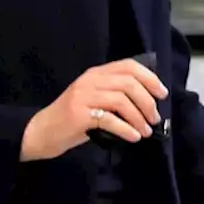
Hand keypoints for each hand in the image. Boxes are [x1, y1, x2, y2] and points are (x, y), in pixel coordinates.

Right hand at [20, 57, 168, 161]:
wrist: (41, 132)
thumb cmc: (73, 118)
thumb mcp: (95, 99)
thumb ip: (115, 94)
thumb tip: (148, 102)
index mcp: (96, 73)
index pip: (129, 66)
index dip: (150, 78)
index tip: (162, 93)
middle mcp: (90, 80)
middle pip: (129, 83)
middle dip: (147, 101)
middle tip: (154, 118)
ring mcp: (83, 96)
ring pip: (121, 100)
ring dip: (139, 118)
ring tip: (145, 131)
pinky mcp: (78, 114)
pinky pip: (110, 119)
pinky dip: (126, 129)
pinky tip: (133, 137)